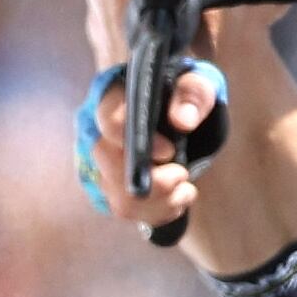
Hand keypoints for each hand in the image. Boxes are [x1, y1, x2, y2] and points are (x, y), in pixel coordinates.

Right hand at [77, 57, 221, 231]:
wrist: (181, 115)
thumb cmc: (183, 95)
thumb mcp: (196, 84)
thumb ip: (192, 94)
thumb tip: (183, 120)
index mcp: (114, 100)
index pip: (110, 122)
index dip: (137, 142)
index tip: (169, 152)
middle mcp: (99, 136)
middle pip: (111, 170)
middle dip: (155, 182)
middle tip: (182, 173)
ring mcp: (104, 166)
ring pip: (120, 199)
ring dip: (162, 200)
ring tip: (185, 186)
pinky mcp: (113, 189)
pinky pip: (129, 211)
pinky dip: (161, 211)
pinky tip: (179, 197)